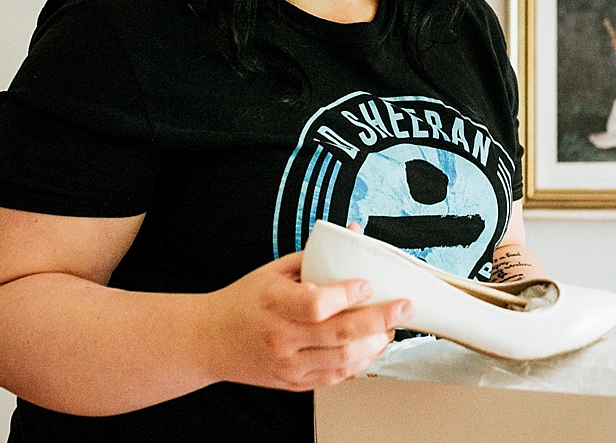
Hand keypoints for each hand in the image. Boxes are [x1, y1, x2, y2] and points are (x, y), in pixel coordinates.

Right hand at [199, 252, 412, 391]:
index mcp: (273, 303)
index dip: (346, 295)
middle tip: (405, 306)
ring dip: (375, 344)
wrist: (210, 340)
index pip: (316, 304)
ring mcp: (288, 364)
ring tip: (390, 327)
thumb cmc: (246, 301)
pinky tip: (371, 346)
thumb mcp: (274, 271)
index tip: (368, 284)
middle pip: (339, 334)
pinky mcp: (294, 382)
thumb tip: (354, 234)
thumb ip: (316, 256)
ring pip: (343, 359)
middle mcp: (281, 337)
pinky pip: (335, 376)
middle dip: (381, 319)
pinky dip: (360, 362)